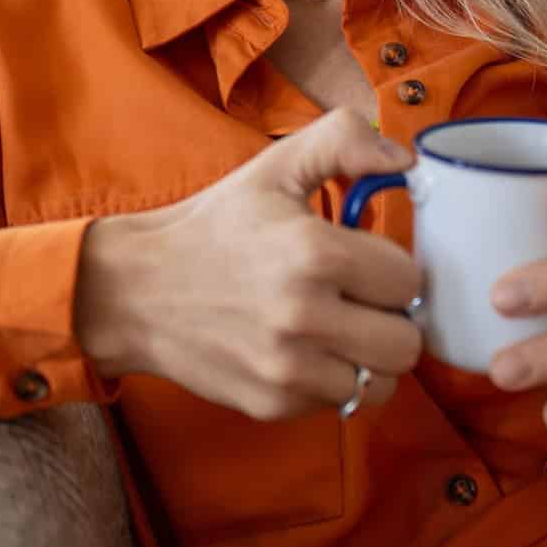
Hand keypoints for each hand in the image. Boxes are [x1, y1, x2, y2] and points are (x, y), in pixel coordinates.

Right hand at [74, 107, 426, 421]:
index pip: (409, 281)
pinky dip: (332, 381)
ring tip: (337, 330)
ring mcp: (288, 368)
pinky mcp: (273, 403)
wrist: (137, 289)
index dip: (390, 268)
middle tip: (358, 301)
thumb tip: (406, 160)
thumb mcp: (275, 166)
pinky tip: (303, 351)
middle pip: (406, 342)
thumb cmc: (215, 226)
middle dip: (389, 318)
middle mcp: (305, 316)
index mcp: (315, 252)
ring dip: (368, 359)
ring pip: (383, 384)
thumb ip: (344, 141)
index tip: (362, 263)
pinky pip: (340, 405)